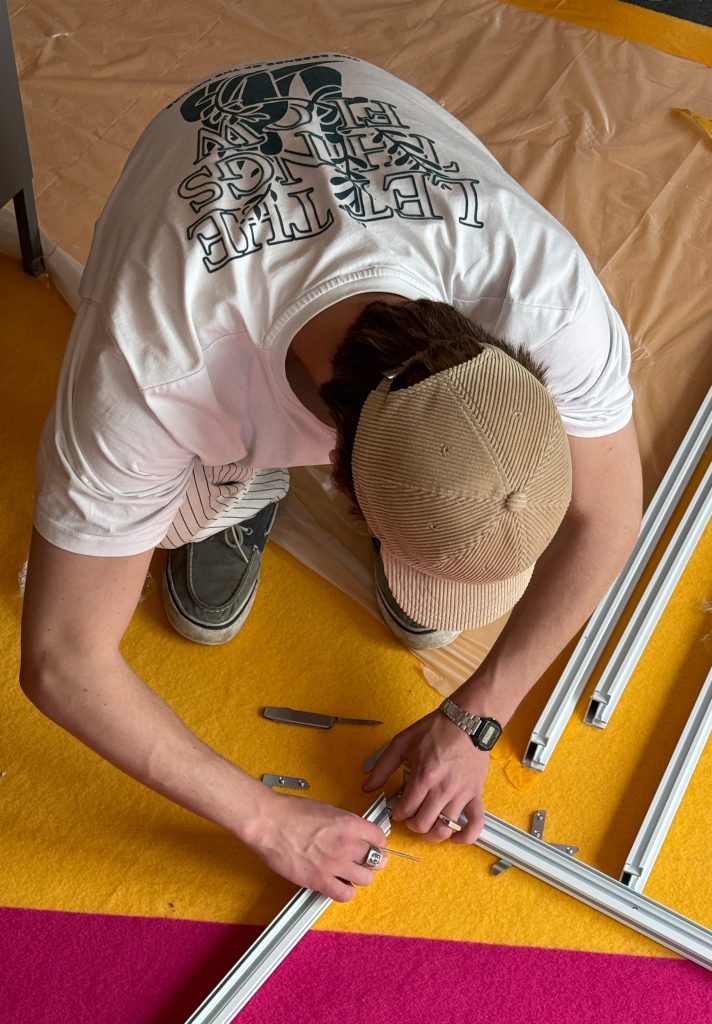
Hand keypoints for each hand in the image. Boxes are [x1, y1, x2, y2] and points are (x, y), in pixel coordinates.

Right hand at [249, 793, 388, 901]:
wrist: (269, 822)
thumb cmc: (291, 812)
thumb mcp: (328, 809)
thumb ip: (345, 824)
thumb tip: (355, 833)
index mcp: (349, 824)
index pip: (380, 837)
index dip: (378, 842)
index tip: (374, 845)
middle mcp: (346, 845)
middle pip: (377, 860)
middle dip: (372, 860)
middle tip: (365, 860)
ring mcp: (334, 865)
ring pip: (366, 879)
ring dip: (359, 877)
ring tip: (350, 873)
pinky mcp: (319, 881)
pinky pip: (345, 894)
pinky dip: (345, 892)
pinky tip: (338, 885)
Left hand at [362, 711, 486, 843]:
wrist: (468, 721)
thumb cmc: (435, 729)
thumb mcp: (402, 742)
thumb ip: (383, 766)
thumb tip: (367, 788)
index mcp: (424, 776)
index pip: (406, 809)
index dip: (397, 813)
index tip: (397, 809)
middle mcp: (443, 789)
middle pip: (423, 824)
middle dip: (412, 825)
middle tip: (410, 816)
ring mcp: (461, 794)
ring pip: (445, 828)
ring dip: (432, 834)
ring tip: (427, 826)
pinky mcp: (476, 794)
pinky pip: (476, 823)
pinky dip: (466, 836)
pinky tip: (455, 837)